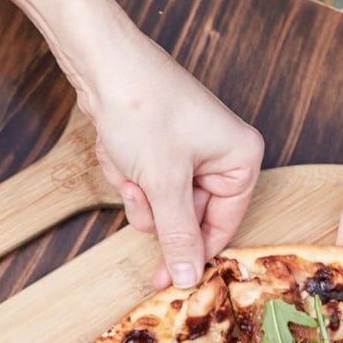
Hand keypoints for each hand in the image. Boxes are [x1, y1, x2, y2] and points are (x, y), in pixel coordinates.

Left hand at [82, 28, 262, 289]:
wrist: (101, 64)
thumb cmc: (143, 108)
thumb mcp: (164, 183)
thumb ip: (178, 234)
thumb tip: (188, 276)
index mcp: (242, 159)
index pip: (224, 225)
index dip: (192, 252)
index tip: (163, 278)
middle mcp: (222, 155)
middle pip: (188, 218)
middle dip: (154, 208)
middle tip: (139, 187)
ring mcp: (189, 151)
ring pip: (161, 205)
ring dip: (136, 192)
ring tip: (128, 162)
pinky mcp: (159, 148)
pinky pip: (144, 184)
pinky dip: (125, 174)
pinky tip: (118, 149)